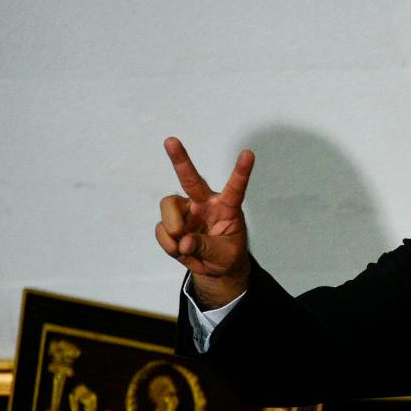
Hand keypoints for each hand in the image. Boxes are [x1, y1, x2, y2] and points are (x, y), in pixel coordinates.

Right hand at [155, 137, 254, 308]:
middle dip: (180, 160)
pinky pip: (162, 229)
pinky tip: (180, 251)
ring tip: (182, 245)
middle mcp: (204, 203)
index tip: (248, 154)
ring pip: (168, 205)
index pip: (235, 188)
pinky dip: (169, 245)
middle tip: (170, 141)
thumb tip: (183, 242)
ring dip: (173, 225)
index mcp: (227, 207)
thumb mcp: (224, 255)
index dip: (241, 171)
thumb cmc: (227, 255)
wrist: (214, 270)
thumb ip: (206, 247)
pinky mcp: (171, 223)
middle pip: (190, 178)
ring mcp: (185, 211)